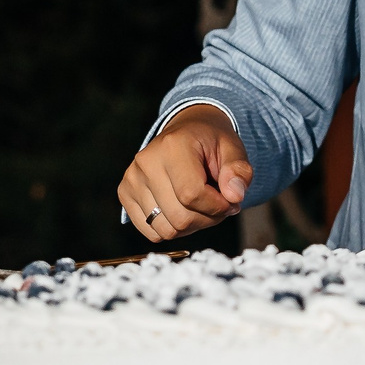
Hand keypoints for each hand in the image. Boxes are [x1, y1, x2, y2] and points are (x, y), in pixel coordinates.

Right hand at [117, 105, 251, 241]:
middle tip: (219, 205)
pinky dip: (173, 229)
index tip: (231, 201)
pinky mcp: (125, 194)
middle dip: (208, 218)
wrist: (186, 132)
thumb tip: (234, 196)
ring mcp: (131, 179)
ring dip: (191, 226)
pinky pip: (151, 232)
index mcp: (172, 146)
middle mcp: (146, 162)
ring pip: (166, 229)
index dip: (217, 206)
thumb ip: (239, 171)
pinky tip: (184, 210)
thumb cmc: (210, 143)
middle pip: (179, 217)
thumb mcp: (233, 149)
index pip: (192, 195)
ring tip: (202, 207)